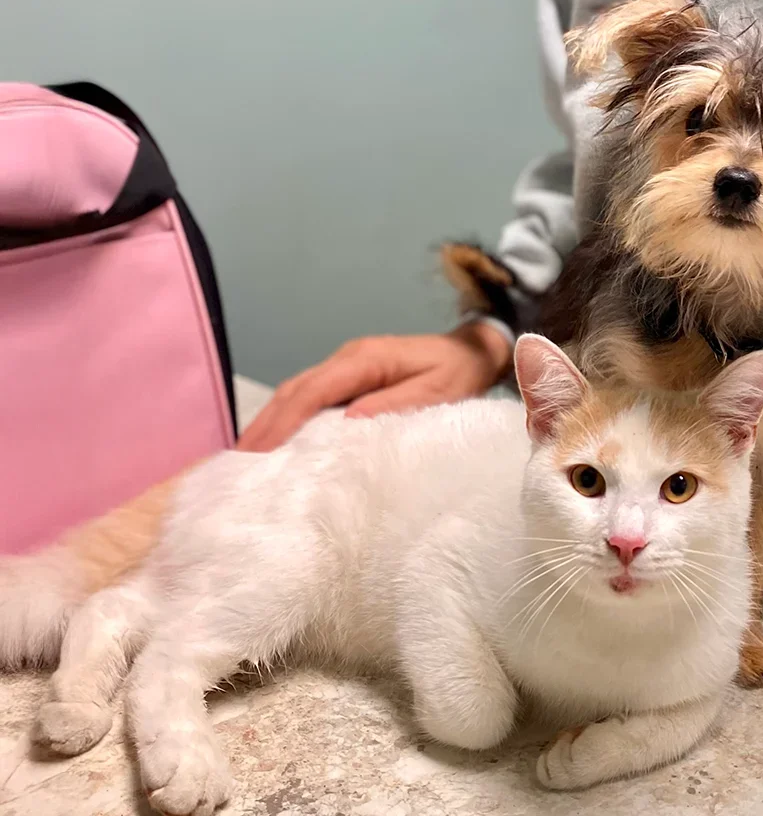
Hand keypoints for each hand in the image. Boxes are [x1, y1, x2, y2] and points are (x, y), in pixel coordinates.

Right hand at [236, 322, 512, 451]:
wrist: (475, 349)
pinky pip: (309, 397)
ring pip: (295, 393)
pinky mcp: (350, 377)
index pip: (311, 392)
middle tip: (235, 466)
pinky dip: (287, 419)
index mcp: (364, 360)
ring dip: (269, 423)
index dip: (281, 423)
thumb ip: (395, 406)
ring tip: (245, 461)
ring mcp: (346, 365)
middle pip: (293, 391)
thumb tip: (347, 422)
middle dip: (263, 426)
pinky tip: (275, 444)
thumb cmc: (459, 374)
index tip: (257, 456)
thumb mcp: (438, 393)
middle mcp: (347, 358)